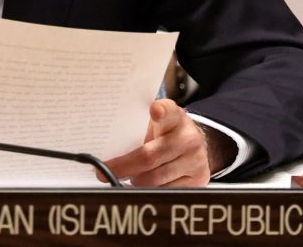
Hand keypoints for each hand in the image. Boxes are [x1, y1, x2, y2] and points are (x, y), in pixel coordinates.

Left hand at [103, 99, 217, 186]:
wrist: (195, 145)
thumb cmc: (165, 134)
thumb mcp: (155, 125)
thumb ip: (138, 129)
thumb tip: (106, 146)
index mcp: (175, 117)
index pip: (168, 111)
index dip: (161, 111)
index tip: (154, 110)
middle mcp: (188, 137)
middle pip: (149, 156)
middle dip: (123, 167)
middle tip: (103, 172)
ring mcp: (195, 159)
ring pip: (155, 179)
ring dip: (136, 181)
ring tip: (128, 177)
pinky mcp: (199, 179)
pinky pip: (165, 192)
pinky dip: (150, 191)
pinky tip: (145, 185)